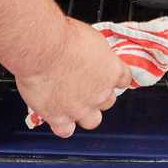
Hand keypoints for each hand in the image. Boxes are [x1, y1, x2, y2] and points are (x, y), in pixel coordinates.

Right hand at [13, 17, 132, 137]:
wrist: (43, 47)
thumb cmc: (63, 36)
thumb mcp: (90, 38)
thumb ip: (94, 53)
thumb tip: (90, 54)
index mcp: (112, 70)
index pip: (124, 80)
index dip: (112, 78)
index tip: (106, 76)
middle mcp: (101, 93)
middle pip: (108, 101)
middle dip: (98, 95)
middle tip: (84, 86)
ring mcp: (81, 108)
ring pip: (92, 121)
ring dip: (84, 113)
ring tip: (71, 103)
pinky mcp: (60, 117)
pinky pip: (66, 131)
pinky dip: (62, 125)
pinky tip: (57, 116)